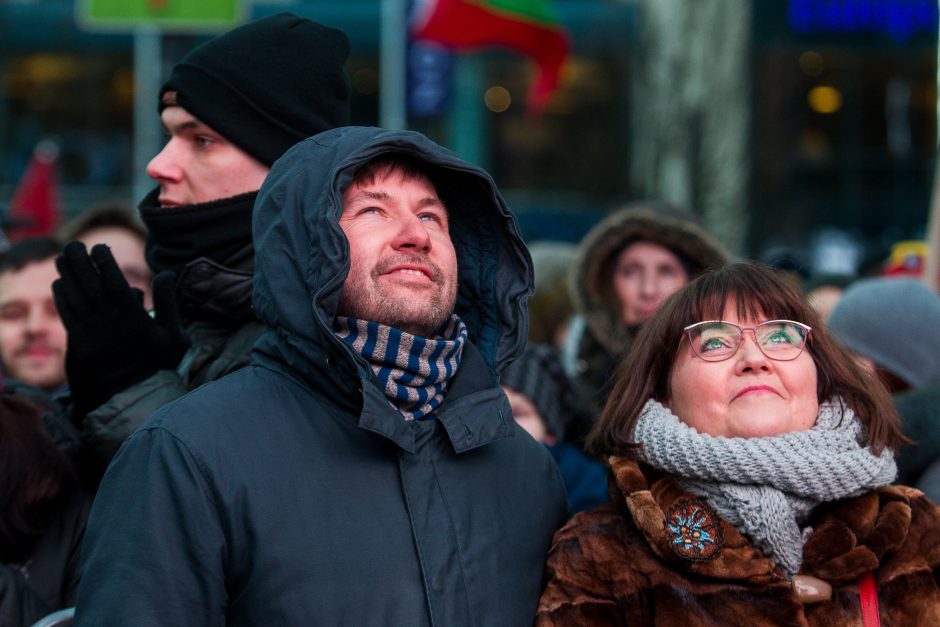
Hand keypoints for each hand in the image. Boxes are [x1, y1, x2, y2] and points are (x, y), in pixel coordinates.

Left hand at [52, 242, 189, 417]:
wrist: (136, 395)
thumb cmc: (158, 362)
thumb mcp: (173, 332)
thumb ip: (169, 301)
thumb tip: (166, 272)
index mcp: (134, 318)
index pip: (115, 282)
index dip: (104, 263)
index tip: (100, 247)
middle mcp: (110, 323)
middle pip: (90, 286)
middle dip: (80, 262)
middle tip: (74, 245)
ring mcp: (93, 334)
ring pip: (75, 298)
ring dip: (67, 275)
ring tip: (63, 257)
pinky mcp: (79, 344)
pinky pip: (67, 315)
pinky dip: (62, 297)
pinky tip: (60, 284)